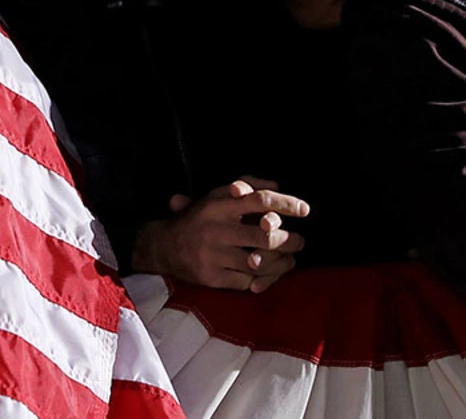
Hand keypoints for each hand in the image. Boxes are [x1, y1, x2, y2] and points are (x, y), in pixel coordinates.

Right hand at [133, 176, 308, 292]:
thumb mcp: (215, 196)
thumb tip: (276, 185)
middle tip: (299, 241)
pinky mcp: (212, 277)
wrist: (161, 248)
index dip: (285, 204)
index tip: (304, 209)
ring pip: (259, 262)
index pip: (258, 200)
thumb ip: (245, 185)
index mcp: (217, 206)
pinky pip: (248, 281)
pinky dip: (264, 278)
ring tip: (290, 258)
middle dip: (289, 240)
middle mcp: (215, 230)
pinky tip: (271, 273)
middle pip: (264, 236)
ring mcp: (213, 256)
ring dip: (281, 262)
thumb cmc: (197, 219)